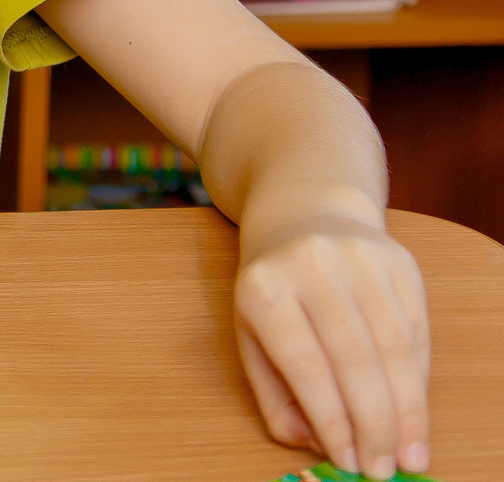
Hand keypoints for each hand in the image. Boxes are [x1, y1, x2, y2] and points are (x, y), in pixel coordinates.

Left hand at [234, 213, 431, 478]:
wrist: (302, 213)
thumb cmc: (273, 285)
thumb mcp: (251, 332)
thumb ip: (275, 392)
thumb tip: (312, 442)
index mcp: (265, 287)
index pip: (306, 365)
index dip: (333, 419)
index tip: (350, 461)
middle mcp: (313, 267)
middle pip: (355, 359)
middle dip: (375, 424)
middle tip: (385, 469)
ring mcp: (360, 259)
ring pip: (395, 348)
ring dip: (407, 410)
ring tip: (409, 452)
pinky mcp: (400, 262)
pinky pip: (417, 331)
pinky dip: (418, 378)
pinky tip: (414, 410)